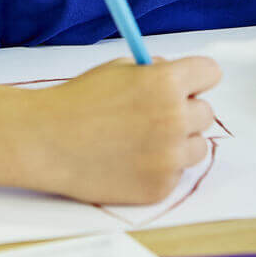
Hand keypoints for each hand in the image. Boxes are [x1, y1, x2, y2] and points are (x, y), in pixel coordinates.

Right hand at [29, 56, 220, 204]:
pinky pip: (176, 174)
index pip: (211, 73)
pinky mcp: (160, 187)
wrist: (45, 142)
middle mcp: (175, 120)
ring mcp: (169, 158)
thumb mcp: (118, 69)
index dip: (195, 78)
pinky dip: (159, 169)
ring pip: (198, 146)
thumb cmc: (77, 102)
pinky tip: (129, 161)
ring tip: (141, 141)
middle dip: (184, 111)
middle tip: (151, 116)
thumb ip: (156, 72)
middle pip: (206, 112)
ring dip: (178, 143)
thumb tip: (184, 80)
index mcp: (166, 83)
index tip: (183, 85)